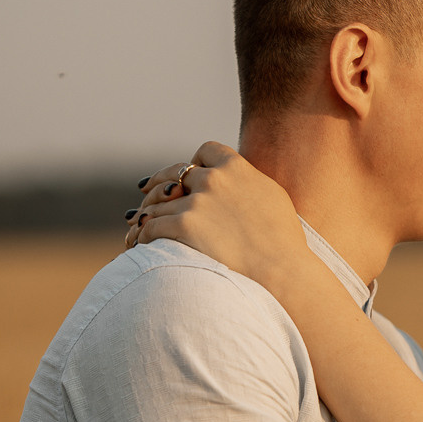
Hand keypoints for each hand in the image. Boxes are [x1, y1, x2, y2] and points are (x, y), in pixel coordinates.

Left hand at [127, 142, 313, 286]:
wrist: (282, 270)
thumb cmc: (284, 242)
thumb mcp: (272, 198)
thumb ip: (250, 183)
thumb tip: (241, 181)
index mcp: (237, 168)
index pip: (206, 151)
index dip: (195, 161)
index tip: (189, 175)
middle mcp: (213, 179)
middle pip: (176, 174)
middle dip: (161, 183)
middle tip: (148, 192)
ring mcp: (197, 202)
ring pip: (159, 201)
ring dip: (147, 211)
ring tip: (138, 222)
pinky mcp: (183, 225)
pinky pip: (152, 224)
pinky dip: (142, 233)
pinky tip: (139, 242)